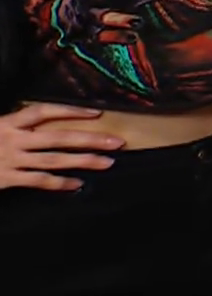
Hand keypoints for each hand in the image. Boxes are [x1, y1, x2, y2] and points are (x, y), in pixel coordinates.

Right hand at [0, 104, 122, 190]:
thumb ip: (16, 125)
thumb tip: (40, 124)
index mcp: (8, 122)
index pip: (43, 112)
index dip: (70, 111)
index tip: (96, 113)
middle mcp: (13, 139)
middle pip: (58, 137)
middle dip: (90, 139)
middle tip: (116, 142)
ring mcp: (11, 159)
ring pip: (54, 160)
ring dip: (83, 161)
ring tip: (107, 162)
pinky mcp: (7, 179)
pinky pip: (39, 180)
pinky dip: (60, 183)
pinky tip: (79, 184)